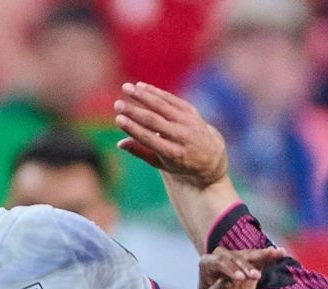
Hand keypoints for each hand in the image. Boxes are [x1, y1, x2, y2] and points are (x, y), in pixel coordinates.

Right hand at [114, 81, 228, 186]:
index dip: (133, 129)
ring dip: (143, 95)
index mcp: (173, 154)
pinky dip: (155, 92)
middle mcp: (182, 137)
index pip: (150, 139)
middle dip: (134, 111)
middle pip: (155, 121)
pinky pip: (171, 99)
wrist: (210, 156)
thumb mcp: (161, 163)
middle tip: (117, 104)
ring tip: (126, 88)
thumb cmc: (179, 162)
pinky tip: (140, 86)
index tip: (118, 119)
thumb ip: (141, 152)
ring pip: (162, 105)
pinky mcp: (191, 111)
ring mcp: (188, 122)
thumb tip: (120, 143)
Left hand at [199, 245, 285, 288]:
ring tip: (275, 253)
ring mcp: (236, 259)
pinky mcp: (249, 263)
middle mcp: (221, 257)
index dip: (230, 269)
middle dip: (247, 266)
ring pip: (249, 255)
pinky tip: (281, 252)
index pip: (218, 262)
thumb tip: (226, 282)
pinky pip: (260, 258)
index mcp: (207, 264)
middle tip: (257, 277)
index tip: (241, 279)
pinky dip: (270, 256)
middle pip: (236, 257)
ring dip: (262, 255)